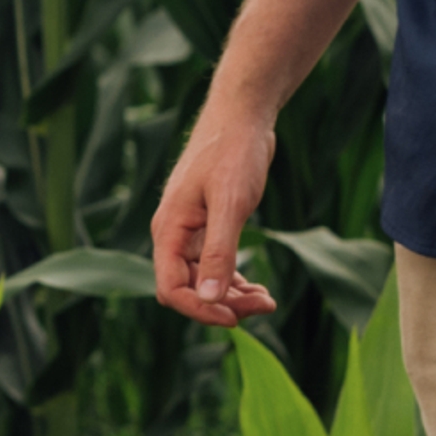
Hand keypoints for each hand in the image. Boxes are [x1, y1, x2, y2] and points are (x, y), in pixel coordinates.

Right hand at [151, 103, 281, 327]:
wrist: (242, 116)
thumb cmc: (233, 153)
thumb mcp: (229, 204)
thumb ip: (217, 252)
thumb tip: (208, 298)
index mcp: (168, 229)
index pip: (170, 289)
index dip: (200, 310)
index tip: (235, 318)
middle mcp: (173, 234)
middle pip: (188, 289)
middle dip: (222, 304)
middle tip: (266, 304)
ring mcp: (189, 230)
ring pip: (202, 280)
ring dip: (231, 296)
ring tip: (268, 300)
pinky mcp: (208, 225)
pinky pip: (213, 265)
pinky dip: (234, 281)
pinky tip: (257, 286)